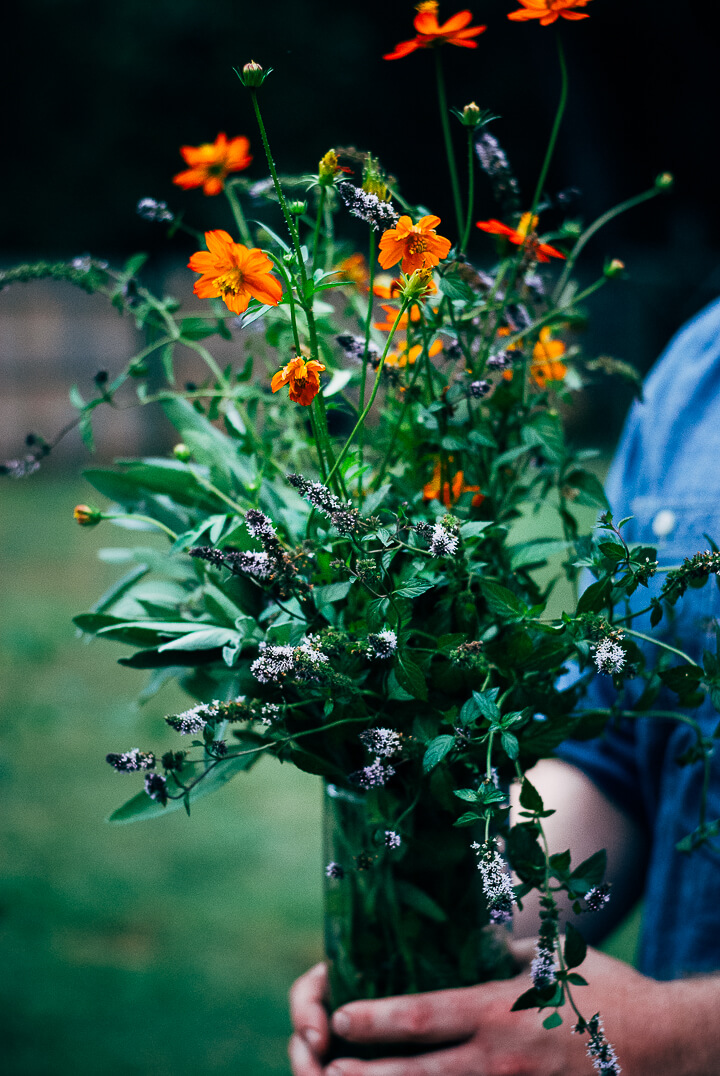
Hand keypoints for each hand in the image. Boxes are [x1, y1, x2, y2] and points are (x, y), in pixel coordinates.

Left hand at [289, 941, 669, 1075]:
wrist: (665, 1046)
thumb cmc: (602, 993)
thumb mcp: (548, 957)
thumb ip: (498, 954)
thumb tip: (464, 942)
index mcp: (497, 1011)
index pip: (421, 1016)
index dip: (374, 1020)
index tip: (339, 1018)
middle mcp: (496, 1060)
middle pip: (414, 1075)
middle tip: (322, 1070)